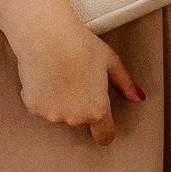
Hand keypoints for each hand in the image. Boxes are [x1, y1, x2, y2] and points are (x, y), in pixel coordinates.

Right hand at [16, 24, 144, 143]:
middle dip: (79, 104)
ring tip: (60, 74)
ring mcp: (52, 114)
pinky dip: (43, 96)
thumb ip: (125, 83)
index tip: (101, 124)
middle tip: (77, 79)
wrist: (47, 35)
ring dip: (60, 101)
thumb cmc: (79, 45)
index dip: (104, 130)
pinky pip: (41, 106)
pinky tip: (46, 76)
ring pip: (59, 113)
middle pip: (80, 119)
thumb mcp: (110, 61)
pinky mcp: (33, 108)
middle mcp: (74, 117)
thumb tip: (137, 96)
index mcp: (96, 109)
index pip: (104, 136)